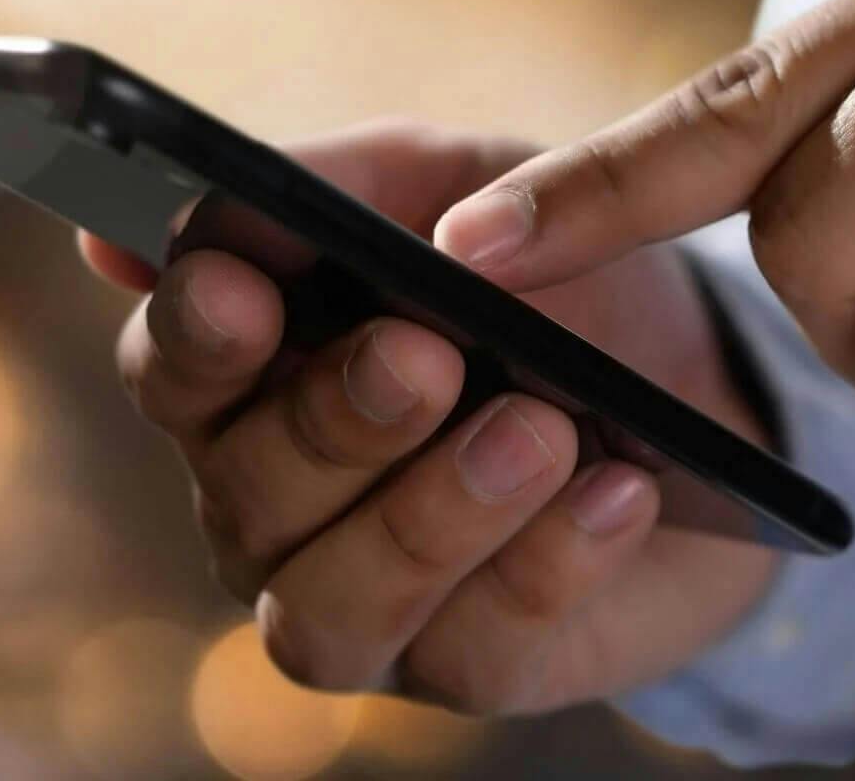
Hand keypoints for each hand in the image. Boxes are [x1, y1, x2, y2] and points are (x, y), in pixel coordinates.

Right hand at [82, 121, 775, 712]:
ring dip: (432, 515)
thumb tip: (149, 231)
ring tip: (541, 432)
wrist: (705, 378)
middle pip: (248, 491)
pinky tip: (618, 491)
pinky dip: (547, 567)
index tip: (244, 293)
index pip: (168, 369)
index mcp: (252, 374)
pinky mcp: (467, 667)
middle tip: (429, 356)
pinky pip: (472, 651)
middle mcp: (275, 504)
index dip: (193, 338)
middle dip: (336, 421)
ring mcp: (365, 600)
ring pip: (330, 606)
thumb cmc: (548, 273)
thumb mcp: (461, 186)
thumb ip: (332, 189)